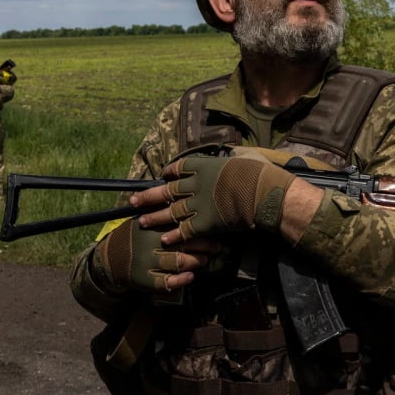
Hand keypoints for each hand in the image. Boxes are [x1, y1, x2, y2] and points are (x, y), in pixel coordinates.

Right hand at [94, 218, 220, 293]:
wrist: (109, 260)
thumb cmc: (133, 237)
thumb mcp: (143, 219)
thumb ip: (160, 210)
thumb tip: (187, 196)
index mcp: (152, 224)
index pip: (180, 222)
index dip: (200, 225)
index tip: (215, 226)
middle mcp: (150, 241)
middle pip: (184, 241)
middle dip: (205, 245)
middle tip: (219, 247)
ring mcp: (147, 261)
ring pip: (179, 261)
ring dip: (196, 261)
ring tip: (205, 260)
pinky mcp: (145, 280)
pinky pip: (168, 282)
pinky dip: (182, 280)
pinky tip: (191, 276)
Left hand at [134, 154, 296, 241]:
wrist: (261, 193)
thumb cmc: (258, 174)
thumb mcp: (244, 158)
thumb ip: (235, 159)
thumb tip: (238, 155)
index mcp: (204, 166)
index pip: (180, 168)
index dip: (170, 172)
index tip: (164, 175)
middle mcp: (195, 184)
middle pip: (167, 190)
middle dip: (149, 196)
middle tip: (133, 201)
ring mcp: (198, 204)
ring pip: (170, 211)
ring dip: (155, 216)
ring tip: (141, 220)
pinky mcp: (204, 222)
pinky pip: (185, 230)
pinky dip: (174, 235)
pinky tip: (164, 239)